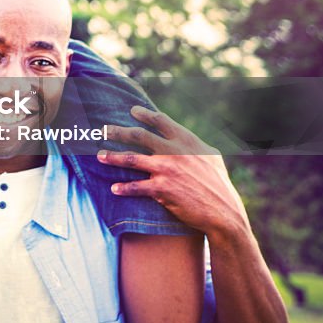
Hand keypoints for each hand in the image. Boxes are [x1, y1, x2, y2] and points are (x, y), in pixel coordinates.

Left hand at [98, 106, 248, 239]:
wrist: (223, 212)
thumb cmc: (218, 184)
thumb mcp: (212, 157)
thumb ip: (195, 145)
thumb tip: (185, 138)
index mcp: (187, 140)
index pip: (161, 121)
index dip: (144, 114)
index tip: (132, 111)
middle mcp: (174, 151)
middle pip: (139, 135)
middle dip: (118, 131)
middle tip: (103, 129)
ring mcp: (166, 169)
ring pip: (132, 159)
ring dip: (112, 157)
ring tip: (99, 156)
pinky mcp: (161, 189)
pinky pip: (136, 186)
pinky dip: (123, 188)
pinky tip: (114, 189)